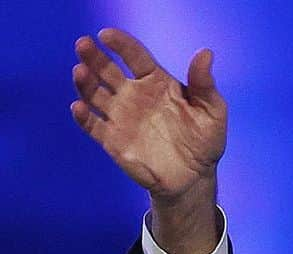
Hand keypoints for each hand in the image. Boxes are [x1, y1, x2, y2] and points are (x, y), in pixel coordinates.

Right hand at [71, 28, 226, 202]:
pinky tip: (79, 108)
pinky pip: (93, 126)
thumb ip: (205, 84)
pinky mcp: (113, 141)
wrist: (194, 178)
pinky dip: (83, 117)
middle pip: (107, 70)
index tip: (107, 35)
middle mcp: (133, 94)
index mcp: (154, 81)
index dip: (121, 44)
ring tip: (80, 71)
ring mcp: (121, 117)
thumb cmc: (204, 140)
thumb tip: (206, 54)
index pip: (134, 56)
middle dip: (94, 57)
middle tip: (83, 45)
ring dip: (85, 82)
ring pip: (95, 94)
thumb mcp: (212, 111)